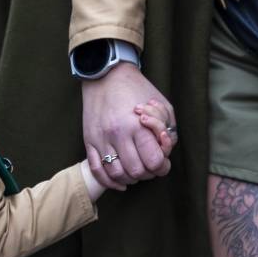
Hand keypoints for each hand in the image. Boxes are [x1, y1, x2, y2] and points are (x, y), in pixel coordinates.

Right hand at [81, 63, 174, 190]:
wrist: (105, 75)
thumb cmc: (137, 89)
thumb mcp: (162, 104)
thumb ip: (168, 130)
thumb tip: (165, 152)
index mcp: (137, 125)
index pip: (154, 162)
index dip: (162, 167)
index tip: (163, 162)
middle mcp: (118, 134)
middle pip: (136, 171)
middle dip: (147, 173)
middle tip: (150, 166)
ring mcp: (101, 139)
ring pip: (117, 174)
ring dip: (130, 178)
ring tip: (136, 171)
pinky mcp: (89, 141)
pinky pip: (97, 170)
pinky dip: (109, 181)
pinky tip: (120, 181)